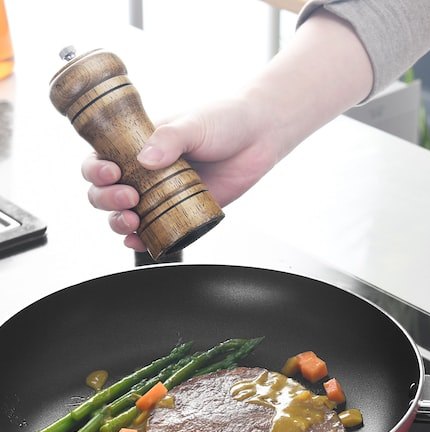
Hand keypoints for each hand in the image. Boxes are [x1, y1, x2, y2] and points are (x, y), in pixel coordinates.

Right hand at [81, 10, 372, 251]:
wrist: (259, 136)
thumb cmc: (225, 120)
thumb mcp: (193, 123)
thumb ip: (170, 139)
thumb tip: (146, 159)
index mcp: (138, 144)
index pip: (101, 158)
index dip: (96, 169)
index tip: (111, 172)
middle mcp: (145, 171)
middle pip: (106, 192)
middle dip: (106, 199)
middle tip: (128, 198)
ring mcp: (162, 194)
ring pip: (125, 215)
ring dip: (119, 223)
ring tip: (133, 221)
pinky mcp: (182, 213)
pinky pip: (156, 231)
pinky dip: (143, 240)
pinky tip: (140, 240)